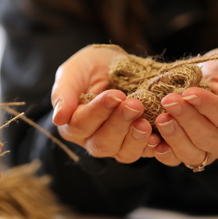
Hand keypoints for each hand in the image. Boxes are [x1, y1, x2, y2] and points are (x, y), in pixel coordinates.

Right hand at [51, 45, 160, 162]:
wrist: (117, 65)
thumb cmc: (90, 66)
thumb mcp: (73, 71)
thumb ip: (63, 92)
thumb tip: (58, 118)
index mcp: (71, 122)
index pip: (80, 124)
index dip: (98, 112)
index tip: (114, 95)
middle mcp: (91, 138)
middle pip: (102, 143)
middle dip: (119, 124)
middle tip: (134, 104)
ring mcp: (115, 144)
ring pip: (123, 153)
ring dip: (135, 138)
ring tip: (145, 121)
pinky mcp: (137, 144)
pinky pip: (145, 153)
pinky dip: (152, 147)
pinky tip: (158, 136)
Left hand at [154, 48, 217, 167]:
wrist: (202, 78)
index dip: (207, 106)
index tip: (188, 93)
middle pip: (208, 137)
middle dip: (186, 119)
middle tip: (168, 101)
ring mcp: (207, 151)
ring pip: (192, 153)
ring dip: (174, 136)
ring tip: (161, 118)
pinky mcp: (186, 153)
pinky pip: (175, 159)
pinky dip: (163, 152)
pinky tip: (153, 140)